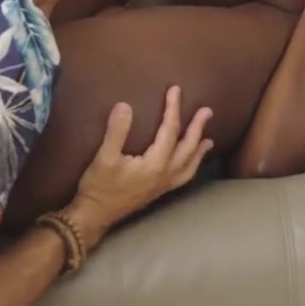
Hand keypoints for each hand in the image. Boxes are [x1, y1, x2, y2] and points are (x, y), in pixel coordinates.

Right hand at [69, 86, 212, 236]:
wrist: (96, 215)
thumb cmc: (99, 186)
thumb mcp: (104, 157)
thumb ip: (116, 131)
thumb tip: (125, 105)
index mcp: (155, 164)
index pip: (170, 130)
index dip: (173, 108)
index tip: (175, 90)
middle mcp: (165, 174)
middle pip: (187, 147)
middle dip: (197, 128)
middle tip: (207, 111)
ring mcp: (164, 185)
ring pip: (189, 165)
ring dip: (199, 150)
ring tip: (208, 139)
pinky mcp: (158, 192)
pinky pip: (184, 176)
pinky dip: (192, 166)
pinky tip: (189, 163)